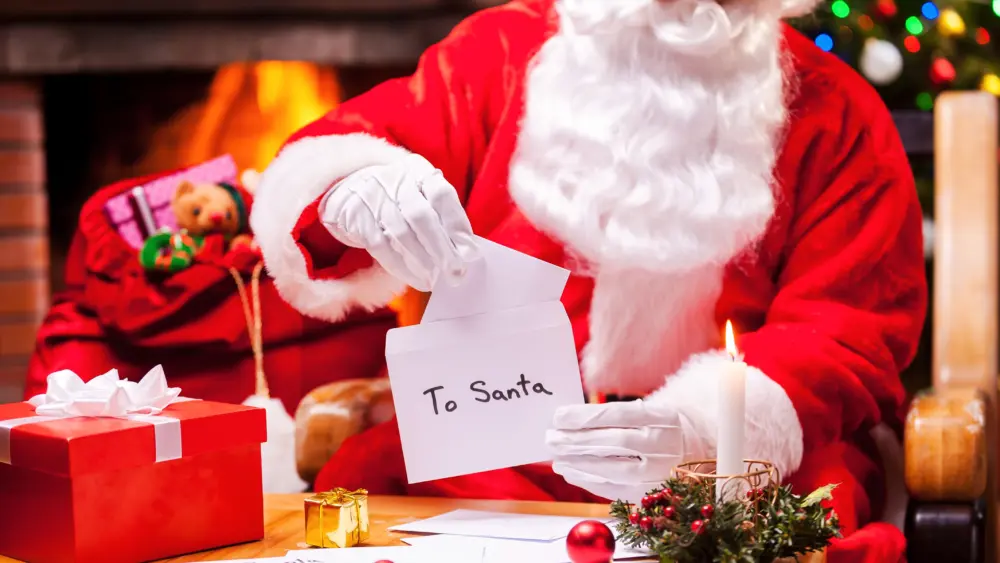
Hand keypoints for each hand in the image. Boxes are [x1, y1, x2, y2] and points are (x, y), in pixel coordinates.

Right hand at [320, 154, 478, 290]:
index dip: (457, 225)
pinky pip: (381, 247)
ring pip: (402, 234)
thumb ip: (441, 217)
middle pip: (422, 217)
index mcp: (418, 170)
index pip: (442, 195)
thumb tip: (465, 252)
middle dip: (442, 249)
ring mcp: (372, 197)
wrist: (347, 188)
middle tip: (456, 273)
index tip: (470, 252)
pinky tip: (415, 279)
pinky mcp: (355, 217)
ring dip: (422, 262)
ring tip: (435, 279)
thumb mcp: (419, 193)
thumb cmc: (396, 197)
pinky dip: (401, 267)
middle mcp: (395, 179)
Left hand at [548, 400, 695, 502]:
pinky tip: (571, 473)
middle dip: (576, 441)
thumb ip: (613, 416)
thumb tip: (567, 421)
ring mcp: (662, 473)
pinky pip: (616, 490)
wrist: (696, 452)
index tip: (558, 416)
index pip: (617, 414)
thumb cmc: (658, 427)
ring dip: (579, 464)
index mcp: (664, 417)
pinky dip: (589, 481)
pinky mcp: (653, 494)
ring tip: (556, 458)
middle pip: (613, 442)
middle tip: (551, 439)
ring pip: (613, 469)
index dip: (584, 416)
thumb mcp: (647, 412)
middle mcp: (666, 445)